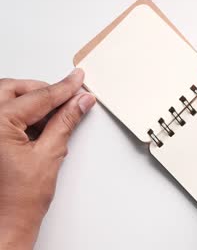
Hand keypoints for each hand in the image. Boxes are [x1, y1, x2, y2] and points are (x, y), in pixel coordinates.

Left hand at [0, 69, 94, 249]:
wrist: (3, 226)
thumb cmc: (17, 202)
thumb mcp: (49, 156)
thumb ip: (65, 122)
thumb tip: (79, 102)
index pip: (38, 97)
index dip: (63, 88)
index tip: (77, 80)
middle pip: (14, 89)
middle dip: (43, 92)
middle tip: (68, 98)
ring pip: (4, 98)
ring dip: (31, 103)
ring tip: (53, 119)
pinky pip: (0, 114)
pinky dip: (20, 115)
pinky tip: (37, 127)